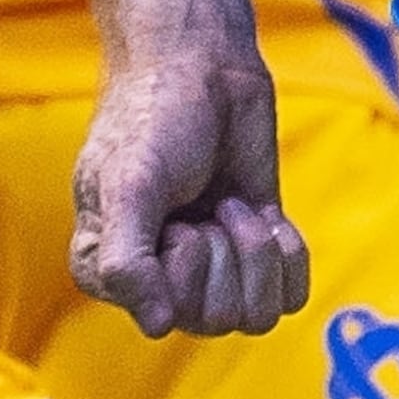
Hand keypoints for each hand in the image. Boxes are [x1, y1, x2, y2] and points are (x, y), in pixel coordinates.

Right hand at [72, 46, 307, 338]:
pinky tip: (265, 215)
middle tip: (203, 205)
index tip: (172, 222)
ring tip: (230, 205)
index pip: (162, 317)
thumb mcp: (129, 185)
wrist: (206, 71)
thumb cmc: (152, 119)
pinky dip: (288, 255)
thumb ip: (128, 258)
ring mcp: (211, 270)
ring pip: (256, 316)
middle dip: (222, 255)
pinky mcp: (257, 254)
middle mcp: (158, 279)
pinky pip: (290, 296)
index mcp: (108, 269)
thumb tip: (155, 326)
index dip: (180, 272)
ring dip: (255, 252)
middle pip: (215, 320)